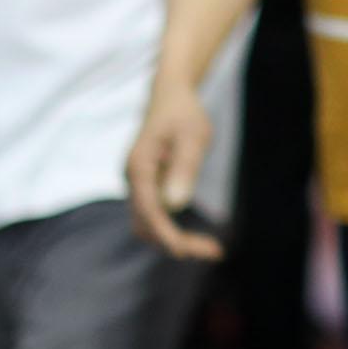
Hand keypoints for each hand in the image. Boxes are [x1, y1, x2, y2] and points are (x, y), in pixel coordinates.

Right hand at [125, 86, 222, 259]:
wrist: (170, 96)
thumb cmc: (184, 114)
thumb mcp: (193, 136)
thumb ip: (185, 167)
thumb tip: (176, 204)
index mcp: (139, 167)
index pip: (148, 211)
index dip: (166, 234)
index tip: (185, 252)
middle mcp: (133, 179)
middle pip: (146, 224)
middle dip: (175, 242)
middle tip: (215, 252)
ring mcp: (138, 185)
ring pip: (149, 224)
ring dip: (174, 240)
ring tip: (211, 249)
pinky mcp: (147, 187)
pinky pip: (156, 216)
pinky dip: (174, 230)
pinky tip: (198, 238)